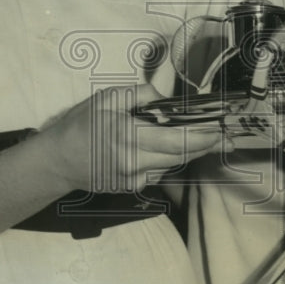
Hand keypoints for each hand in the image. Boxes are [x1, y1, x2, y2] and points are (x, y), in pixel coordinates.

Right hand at [44, 84, 222, 192]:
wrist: (58, 160)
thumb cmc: (82, 124)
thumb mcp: (108, 98)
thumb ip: (140, 95)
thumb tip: (166, 98)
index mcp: (128, 135)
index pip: (177, 140)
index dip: (203, 136)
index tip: (221, 129)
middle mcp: (134, 162)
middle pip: (180, 155)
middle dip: (204, 145)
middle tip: (226, 137)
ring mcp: (133, 179)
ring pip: (172, 165)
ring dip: (189, 152)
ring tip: (209, 141)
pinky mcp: (131, 188)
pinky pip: (158, 172)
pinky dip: (168, 160)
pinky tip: (171, 149)